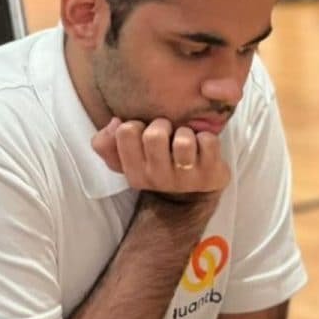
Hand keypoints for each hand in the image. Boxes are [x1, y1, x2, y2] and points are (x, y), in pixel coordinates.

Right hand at [91, 117, 230, 196]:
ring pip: (183, 141)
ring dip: (186, 132)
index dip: (137, 124)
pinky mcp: (212, 175)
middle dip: (162, 125)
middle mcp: (159, 179)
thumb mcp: (127, 159)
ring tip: (186, 140)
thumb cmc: (157, 165)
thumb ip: (106, 143)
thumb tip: (114, 122)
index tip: (144, 132)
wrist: (192, 195)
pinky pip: (209, 142)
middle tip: (168, 132)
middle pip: (154, 135)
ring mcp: (187, 179)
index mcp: (135, 174)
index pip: (126, 132)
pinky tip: (203, 147)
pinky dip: (207, 137)